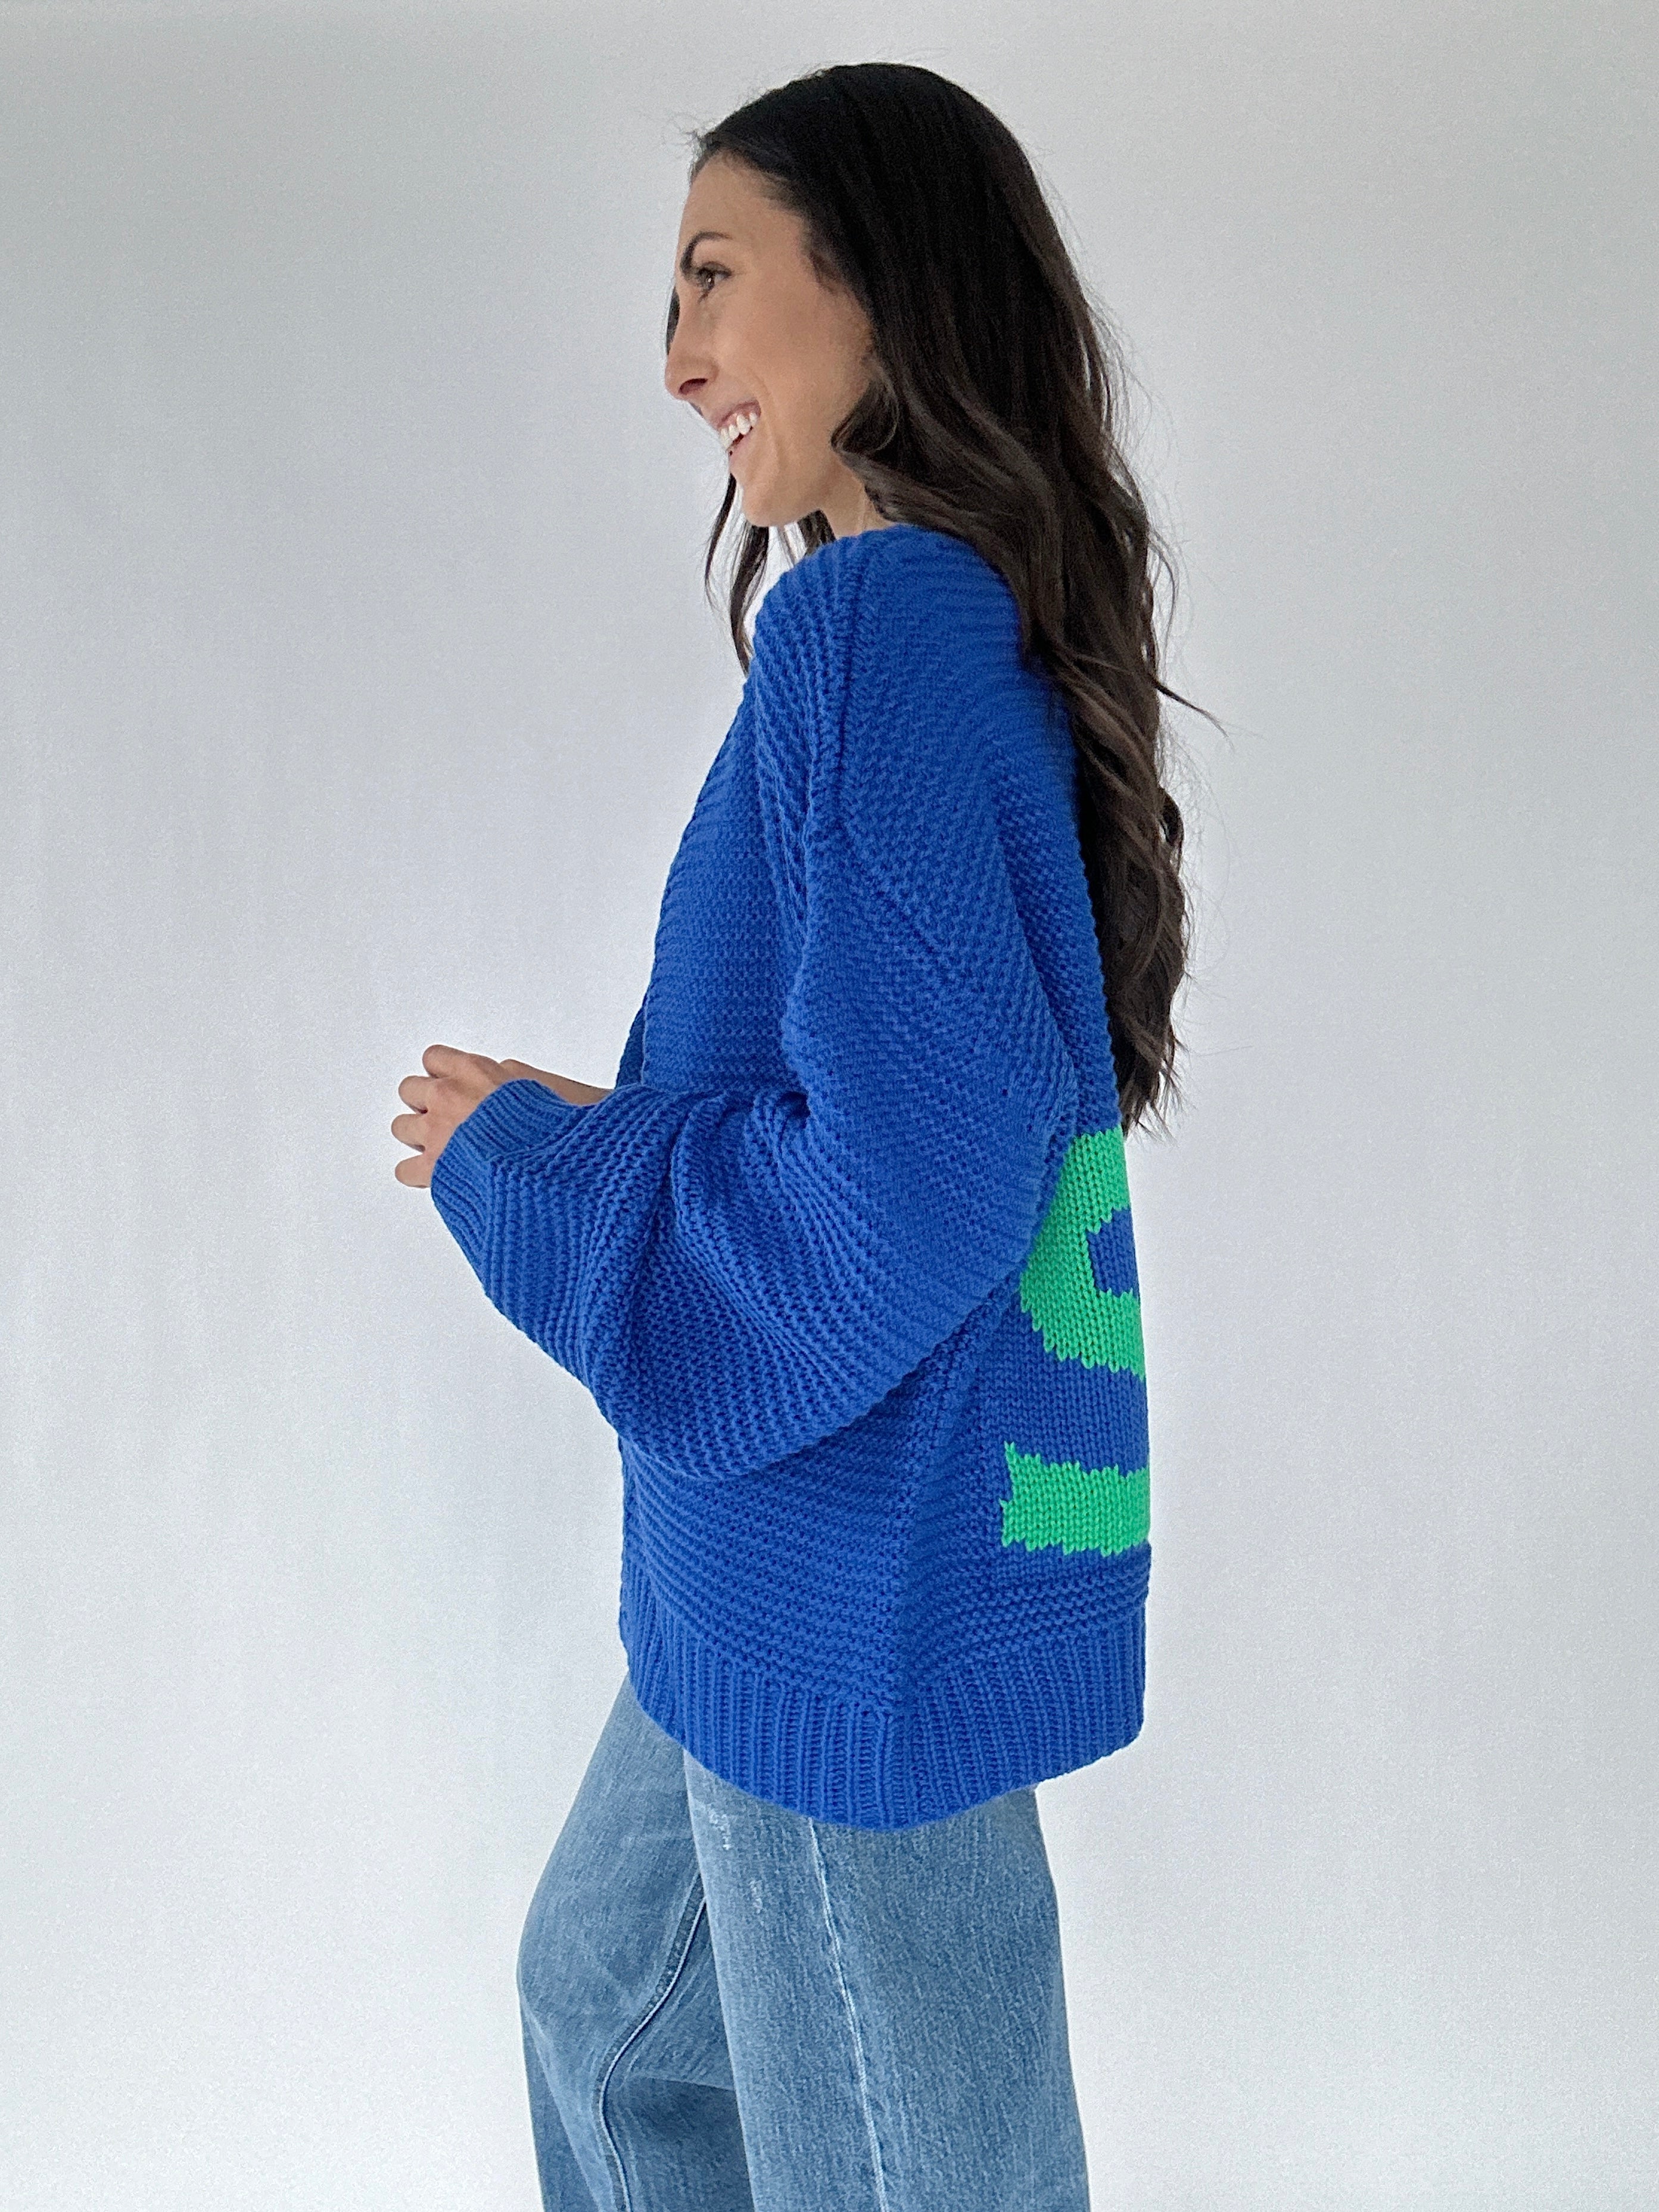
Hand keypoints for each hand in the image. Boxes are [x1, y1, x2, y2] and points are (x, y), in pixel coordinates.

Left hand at [392, 1044, 611, 1187]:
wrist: (556, 1166)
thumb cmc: (564, 1128)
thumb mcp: (549, 1084)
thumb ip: (518, 1079)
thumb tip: (506, 1079)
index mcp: (476, 1071)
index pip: (436, 1059)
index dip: (444, 1073)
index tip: (454, 1083)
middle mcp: (450, 1097)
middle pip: (411, 1089)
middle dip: (426, 1103)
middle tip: (445, 1116)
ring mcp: (439, 1133)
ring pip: (402, 1126)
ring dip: (418, 1135)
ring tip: (438, 1146)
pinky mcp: (436, 1170)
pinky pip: (404, 1170)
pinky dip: (417, 1174)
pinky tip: (434, 1177)